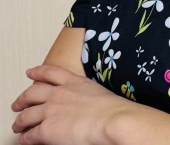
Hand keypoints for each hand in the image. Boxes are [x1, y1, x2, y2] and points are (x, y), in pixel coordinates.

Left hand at [11, 65, 131, 144]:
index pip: (51, 72)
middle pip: (33, 92)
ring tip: (17, 126)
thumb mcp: (98, 93)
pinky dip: (25, 138)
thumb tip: (84, 104)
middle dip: (22, 98)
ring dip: (20, 121)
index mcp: (75, 82)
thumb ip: (86, 94)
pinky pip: (29, 135)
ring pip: (26, 114)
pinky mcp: (47, 129)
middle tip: (17, 103)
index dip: (38, 71)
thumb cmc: (113, 109)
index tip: (30, 72)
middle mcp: (60, 94)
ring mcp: (51, 110)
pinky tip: (25, 139)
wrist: (111, 119)